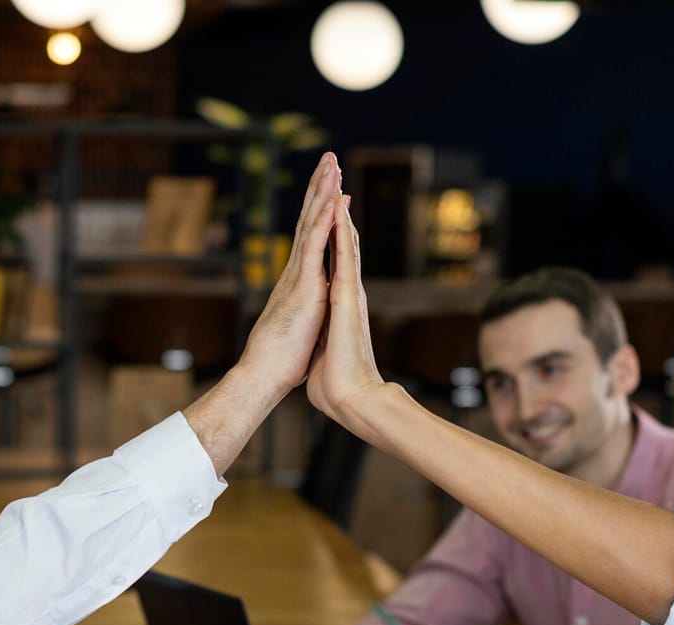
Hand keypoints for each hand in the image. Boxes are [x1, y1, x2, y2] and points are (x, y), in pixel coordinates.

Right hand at [239, 152, 343, 395]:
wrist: (266, 375)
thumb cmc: (282, 360)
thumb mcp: (301, 328)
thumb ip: (306, 312)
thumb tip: (309, 310)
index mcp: (301, 281)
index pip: (314, 237)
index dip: (322, 210)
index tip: (333, 186)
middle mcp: (298, 271)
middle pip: (311, 220)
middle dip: (321, 188)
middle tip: (330, 158)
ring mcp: (299, 276)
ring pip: (312, 225)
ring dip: (322, 193)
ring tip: (332, 165)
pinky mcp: (303, 287)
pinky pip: (313, 247)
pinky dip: (323, 222)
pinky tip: (332, 201)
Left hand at [307, 191, 387, 421]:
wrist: (351, 398)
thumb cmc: (337, 382)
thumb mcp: (325, 351)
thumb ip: (325, 339)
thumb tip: (321, 344)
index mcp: (340, 303)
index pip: (334, 260)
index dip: (330, 231)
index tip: (328, 207)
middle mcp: (348, 292)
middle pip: (342, 241)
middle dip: (337, 209)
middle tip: (336, 177)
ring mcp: (350, 292)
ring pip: (345, 241)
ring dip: (340, 209)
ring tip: (337, 180)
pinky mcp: (347, 297)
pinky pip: (344, 257)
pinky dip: (340, 232)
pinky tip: (337, 209)